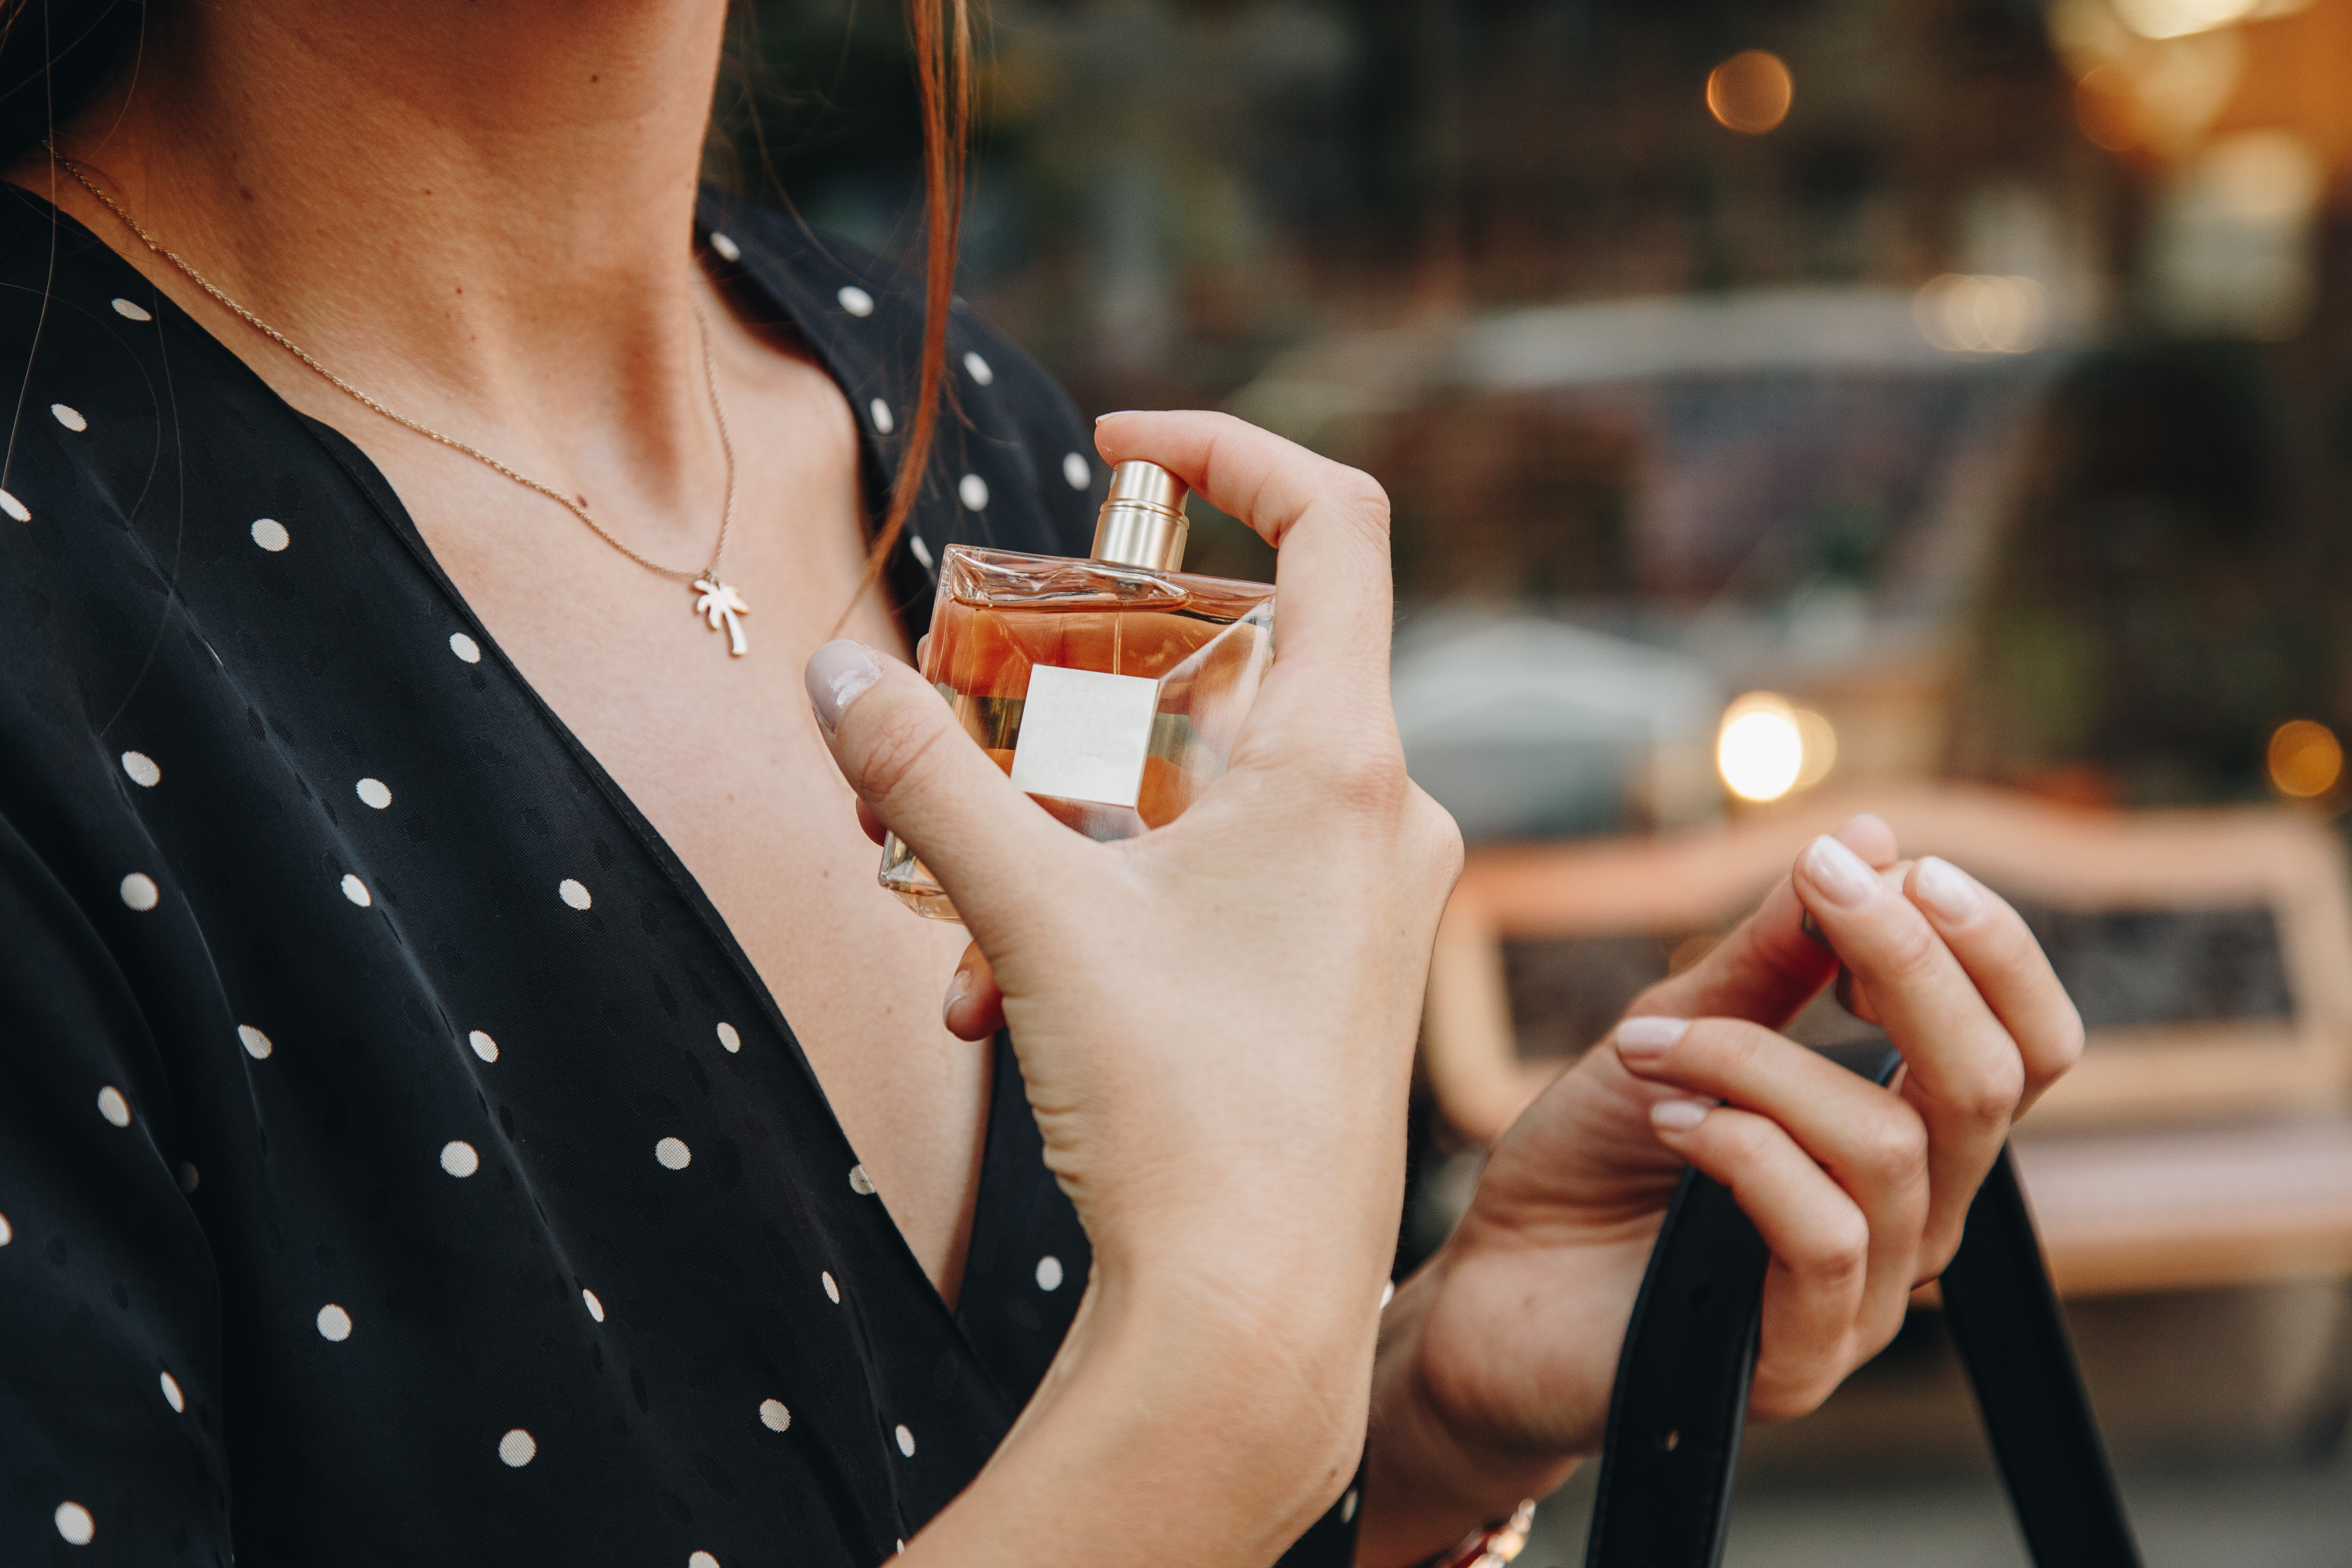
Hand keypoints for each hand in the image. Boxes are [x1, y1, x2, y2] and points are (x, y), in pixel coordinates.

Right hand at [808, 411, 1462, 1566]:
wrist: (1254, 1317)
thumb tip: (832, 671)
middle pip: (1235, 667)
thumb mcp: (1032, 915)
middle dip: (1079, 695)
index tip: (1120, 453)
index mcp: (1341, 762)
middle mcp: (1381, 815)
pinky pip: (1221, 888)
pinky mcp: (1343, 977)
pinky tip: (1007, 1005)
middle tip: (980, 724)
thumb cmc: (1176, 1109)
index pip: (1339, 522)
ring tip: (964, 930)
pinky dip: (1114, 909)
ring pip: (1204, 797)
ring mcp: (1372, 902)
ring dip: (1070, 834)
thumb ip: (927, 778)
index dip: (1231, 453)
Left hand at [1359, 814, 2082, 1564]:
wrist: (1491, 1287)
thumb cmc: (1592, 1160)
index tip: (1888, 865)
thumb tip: (1874, 837)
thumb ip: (1775, 952)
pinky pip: (1826, 1237)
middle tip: (1821, 886)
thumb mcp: (1678, 1023)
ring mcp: (1867, 1299)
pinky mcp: (1801, 1362)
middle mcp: (1916, 1219)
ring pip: (1888, 1148)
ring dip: (1758, 1062)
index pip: (2029, 1044)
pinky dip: (1740, 1150)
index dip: (1987, 945)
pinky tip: (1667, 1120)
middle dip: (1911, 962)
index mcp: (1907, 1135)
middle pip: (1993, 1083)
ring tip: (1652, 1043)